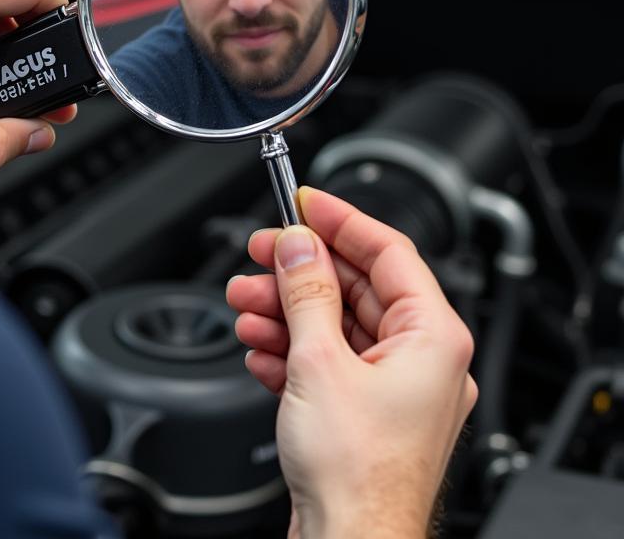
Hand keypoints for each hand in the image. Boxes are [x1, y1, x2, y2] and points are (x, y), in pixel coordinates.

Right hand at [226, 187, 476, 538]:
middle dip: (298, 273)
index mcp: (433, 337)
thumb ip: (307, 290)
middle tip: (259, 256)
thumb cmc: (358, 476)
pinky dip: (290, 350)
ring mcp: (394, 388)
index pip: (389, 252)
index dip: (342, 220)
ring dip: (285, 312)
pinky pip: (327, 360)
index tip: (305, 201)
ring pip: (334, 324)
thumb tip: (298, 245)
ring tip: (245, 307)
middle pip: (354, 288)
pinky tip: (260, 350)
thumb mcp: (319, 360)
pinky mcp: (366, 413)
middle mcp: (421, 359)